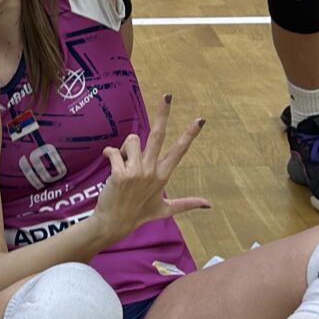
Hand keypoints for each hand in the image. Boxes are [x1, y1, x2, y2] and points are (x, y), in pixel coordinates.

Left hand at [88, 95, 207, 247]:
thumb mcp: (165, 210)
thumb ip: (187, 204)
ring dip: (125, 148)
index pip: (179, 151)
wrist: (115, 223)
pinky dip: (109, 153)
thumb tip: (209, 205)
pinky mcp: (120, 173)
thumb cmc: (140, 214)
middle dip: (163, 113)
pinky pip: (113, 151)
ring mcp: (136, 172)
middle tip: (168, 95)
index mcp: (163, 175)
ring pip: (131, 140)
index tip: (200, 119)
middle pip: (158, 135)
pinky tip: (109, 163)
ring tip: (123, 163)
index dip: (190, 134)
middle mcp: (152, 171)